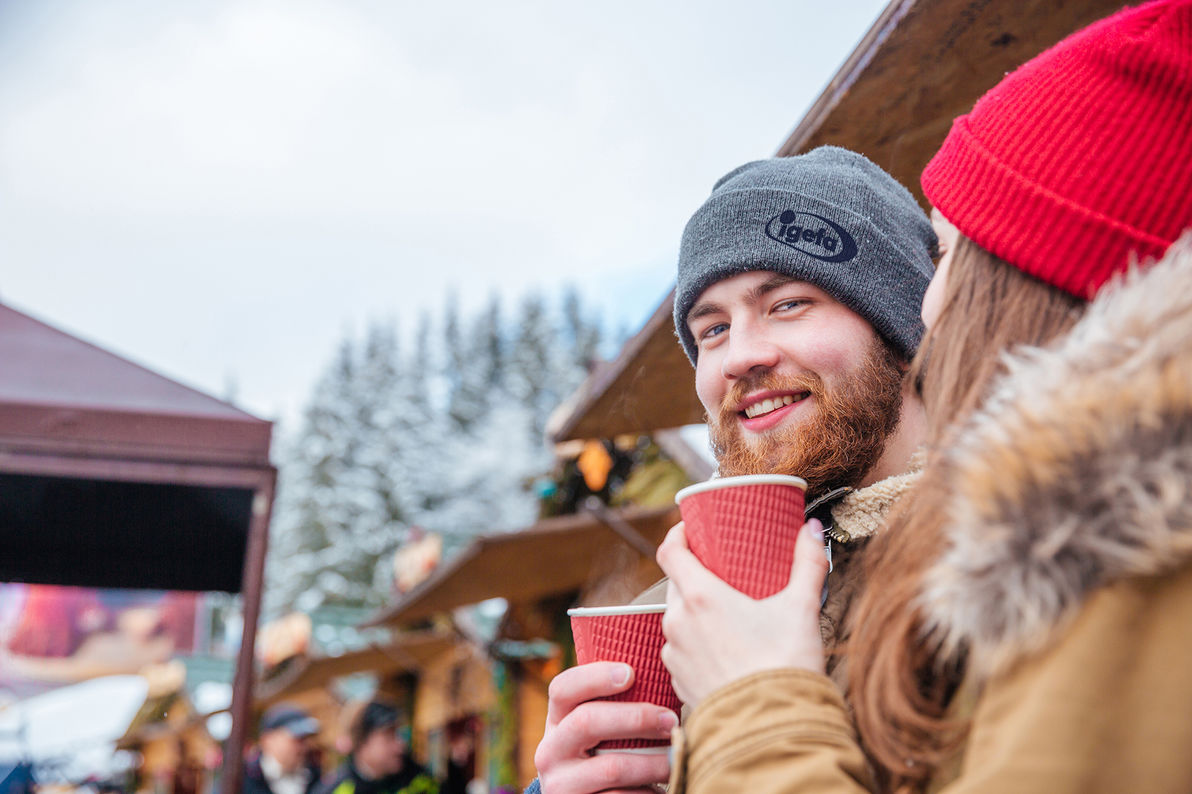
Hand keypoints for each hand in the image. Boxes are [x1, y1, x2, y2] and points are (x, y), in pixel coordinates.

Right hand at [534, 661, 675, 793]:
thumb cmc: (604, 757)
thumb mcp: (598, 732)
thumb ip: (615, 707)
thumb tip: (664, 675)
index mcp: (557, 720)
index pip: (563, 688)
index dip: (594, 677)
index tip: (631, 673)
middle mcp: (550, 751)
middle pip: (587, 722)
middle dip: (635, 718)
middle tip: (671, 720)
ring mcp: (559, 784)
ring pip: (611, 767)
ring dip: (652, 762)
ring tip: (676, 759)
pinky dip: (645, 793)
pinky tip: (660, 789)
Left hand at [657, 519, 828, 708]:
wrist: (772, 730)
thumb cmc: (783, 667)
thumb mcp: (801, 608)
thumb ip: (807, 563)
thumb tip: (811, 529)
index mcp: (700, 597)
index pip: (669, 551)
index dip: (677, 534)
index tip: (691, 528)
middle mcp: (678, 623)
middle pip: (676, 584)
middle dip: (695, 575)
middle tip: (722, 572)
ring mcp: (675, 654)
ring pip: (678, 619)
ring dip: (696, 612)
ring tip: (727, 614)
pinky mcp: (679, 681)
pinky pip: (682, 651)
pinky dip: (698, 644)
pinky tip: (723, 650)